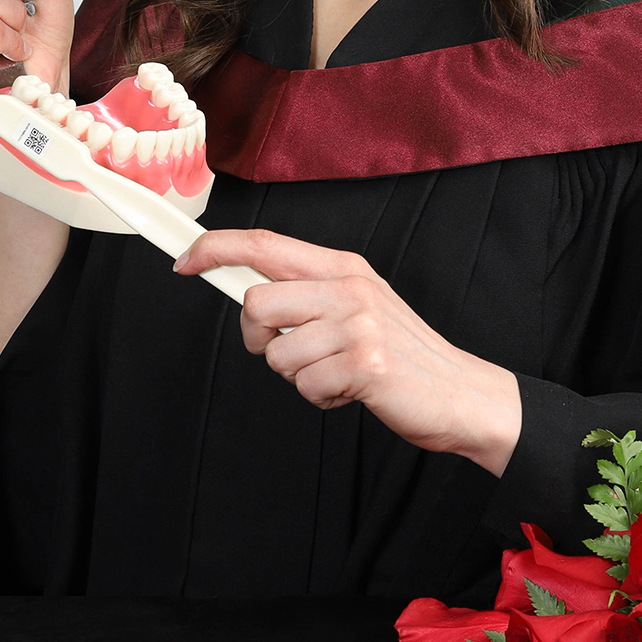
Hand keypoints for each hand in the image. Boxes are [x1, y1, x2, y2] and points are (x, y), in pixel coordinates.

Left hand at [173, 230, 522, 476]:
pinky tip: (351, 390)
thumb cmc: (399, 353)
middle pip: (256, 304)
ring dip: (298, 376)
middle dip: (259, 340)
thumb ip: (306, 292)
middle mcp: (349, 287)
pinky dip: (321, 398)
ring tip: (335, 373)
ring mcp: (359, 324)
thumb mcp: (355, 306)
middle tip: (292, 352)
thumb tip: (243, 288)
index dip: (214, 248)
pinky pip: (305, 387)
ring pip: (277, 353)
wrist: (457, 392)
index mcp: (342, 267)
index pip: (263, 243)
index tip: (183, 261)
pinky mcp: (366, 363)